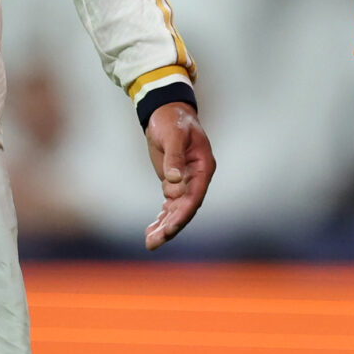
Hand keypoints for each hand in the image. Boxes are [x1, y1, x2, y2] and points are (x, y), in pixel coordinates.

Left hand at [142, 100, 212, 249]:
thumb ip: (174, 157)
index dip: (182, 213)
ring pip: (177, 210)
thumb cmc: (172, 120)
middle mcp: (197, 178)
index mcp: (203, 166)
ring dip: (164, 226)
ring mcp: (186, 182)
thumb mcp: (173, 135)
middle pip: (186, 208)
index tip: (169, 229)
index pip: (195, 196)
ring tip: (150, 242)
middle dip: (171, 226)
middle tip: (154, 242)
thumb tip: (174, 182)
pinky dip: (161, 217)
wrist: (166, 110)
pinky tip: (151, 231)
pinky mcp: (173, 183)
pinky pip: (169, 205)